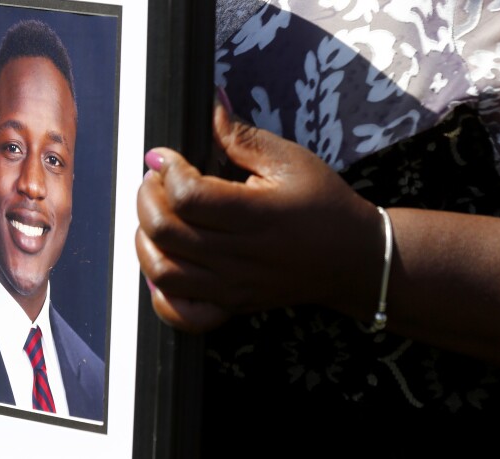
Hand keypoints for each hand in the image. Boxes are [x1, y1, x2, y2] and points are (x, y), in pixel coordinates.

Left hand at [136, 103, 382, 331]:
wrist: (353, 259)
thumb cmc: (324, 205)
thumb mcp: (290, 160)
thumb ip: (242, 137)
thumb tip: (211, 104)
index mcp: (255, 216)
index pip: (186, 197)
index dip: (166, 170)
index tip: (165, 156)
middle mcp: (239, 256)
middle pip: (164, 232)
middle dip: (147, 199)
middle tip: (157, 181)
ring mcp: (232, 286)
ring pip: (162, 272)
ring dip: (146, 240)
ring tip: (159, 217)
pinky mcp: (231, 305)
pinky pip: (182, 313)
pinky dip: (161, 293)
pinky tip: (167, 264)